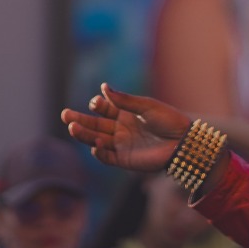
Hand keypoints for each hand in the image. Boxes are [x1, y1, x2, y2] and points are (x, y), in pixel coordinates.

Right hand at [62, 83, 190, 170]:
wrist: (183, 142)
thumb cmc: (168, 120)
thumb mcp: (146, 106)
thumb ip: (124, 100)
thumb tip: (104, 86)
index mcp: (125, 114)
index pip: (104, 108)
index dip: (97, 104)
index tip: (96, 101)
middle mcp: (120, 129)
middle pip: (95, 124)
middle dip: (79, 120)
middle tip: (65, 115)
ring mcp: (121, 145)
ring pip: (96, 140)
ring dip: (85, 135)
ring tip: (72, 128)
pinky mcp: (125, 160)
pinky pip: (107, 157)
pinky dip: (99, 152)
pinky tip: (95, 144)